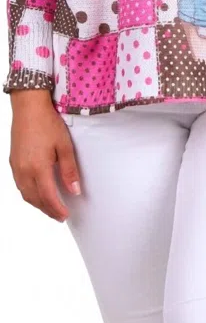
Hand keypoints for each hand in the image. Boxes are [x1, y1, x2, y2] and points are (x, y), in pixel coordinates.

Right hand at [9, 90, 80, 222]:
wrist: (29, 107)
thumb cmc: (47, 123)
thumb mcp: (64, 146)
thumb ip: (69, 170)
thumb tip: (74, 190)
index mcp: (38, 168)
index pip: (48, 198)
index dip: (57, 209)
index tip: (65, 215)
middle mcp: (24, 171)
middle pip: (35, 199)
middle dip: (48, 210)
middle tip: (59, 216)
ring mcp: (16, 167)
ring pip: (26, 194)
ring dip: (38, 203)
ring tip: (50, 207)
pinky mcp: (13, 161)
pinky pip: (20, 185)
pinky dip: (29, 193)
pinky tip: (37, 191)